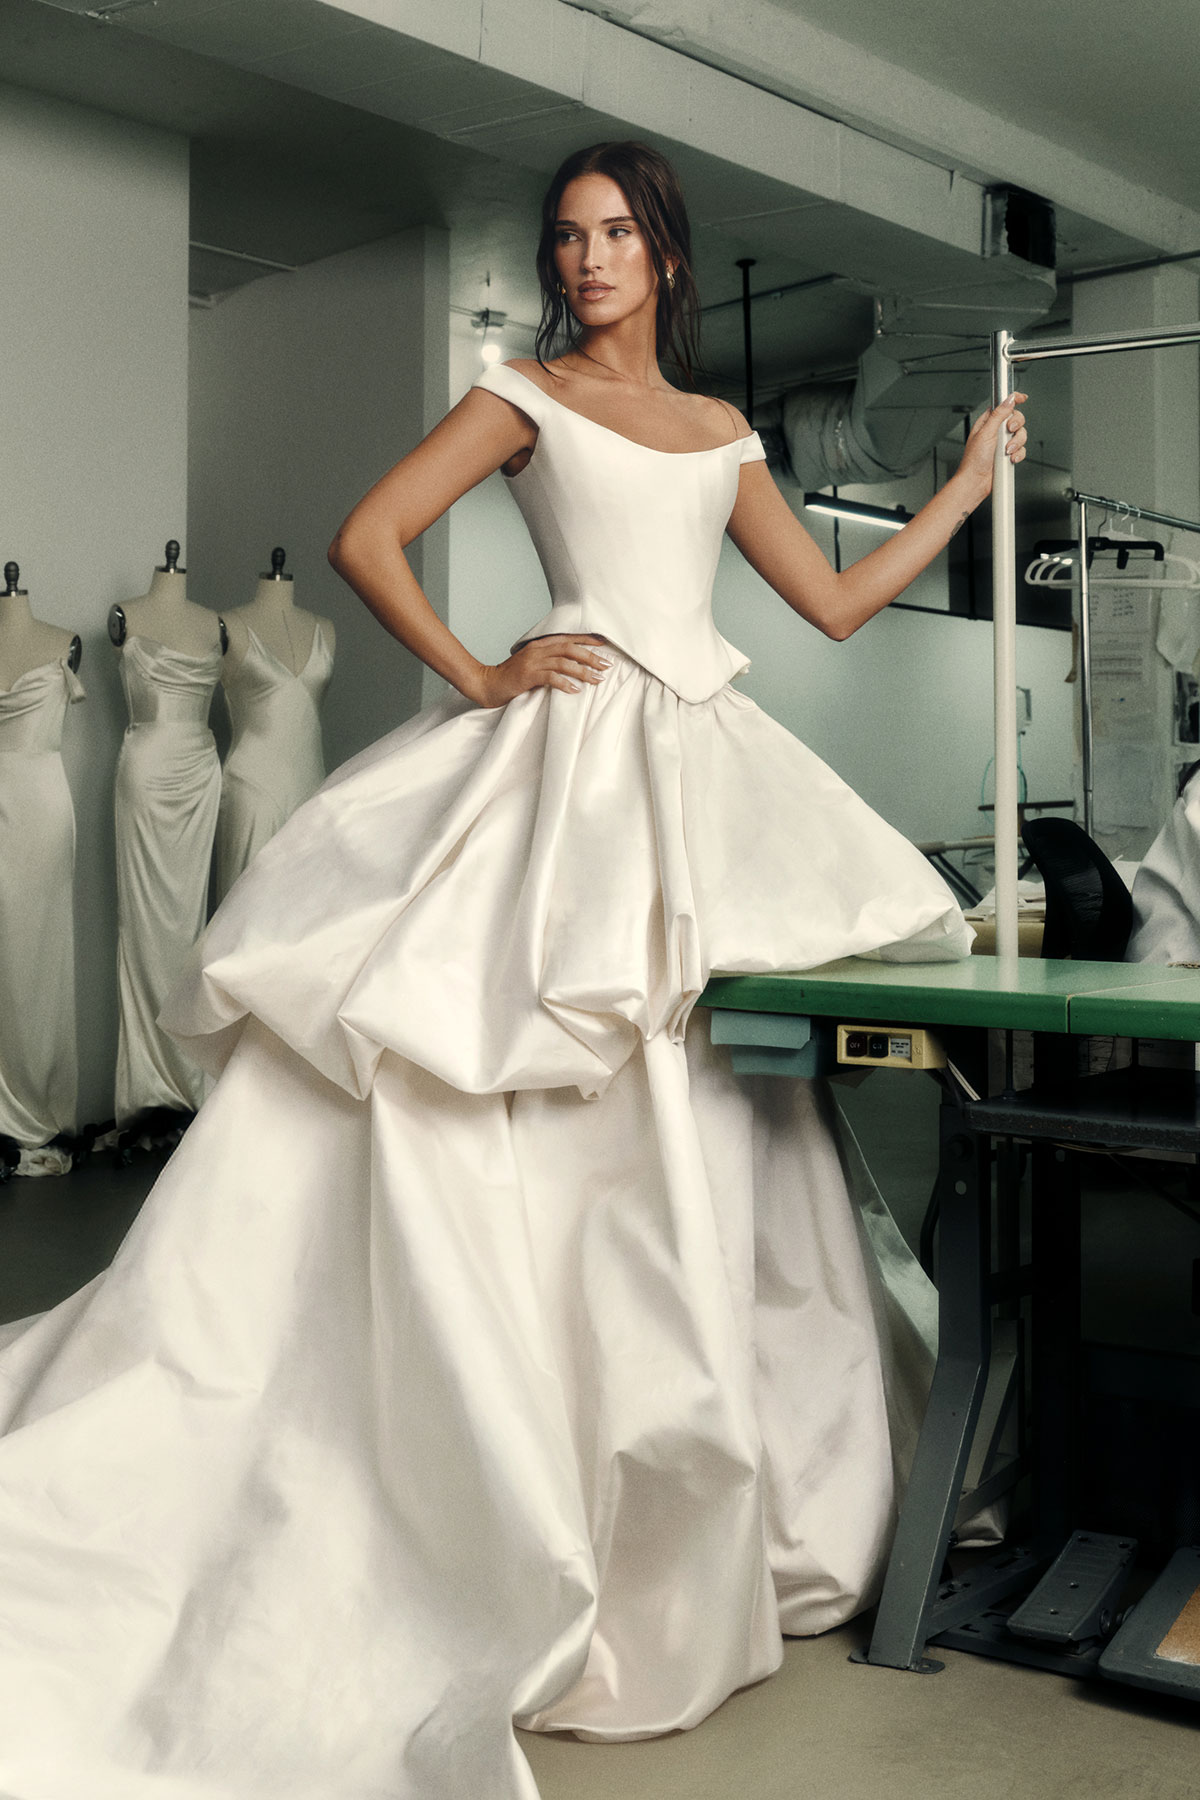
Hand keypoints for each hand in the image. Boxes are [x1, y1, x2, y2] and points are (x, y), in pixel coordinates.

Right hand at [471, 634, 611, 706]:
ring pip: (563, 662)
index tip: (604, 645)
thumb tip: (571, 667)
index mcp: (539, 645)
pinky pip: (550, 677)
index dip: (586, 640)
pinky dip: (564, 683)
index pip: (567, 638)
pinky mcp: (527, 675)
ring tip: (597, 679)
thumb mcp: (531, 665)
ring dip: (583, 671)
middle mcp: (537, 650)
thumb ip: (548, 662)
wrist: (487, 684)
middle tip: (607, 665)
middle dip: (590, 656)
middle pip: (569, 648)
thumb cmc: (511, 678)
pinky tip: (575, 690)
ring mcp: (532, 662)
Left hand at [957, 392, 1028, 499]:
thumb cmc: (974, 460)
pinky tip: (1009, 459)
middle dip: (1017, 425)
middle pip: (1016, 419)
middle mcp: (996, 431)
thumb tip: (1008, 400)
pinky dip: (1018, 454)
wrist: (976, 481)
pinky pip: (1022, 449)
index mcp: (988, 422)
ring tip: (1007, 451)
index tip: (1023, 398)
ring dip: (1016, 443)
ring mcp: (1004, 443)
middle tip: (1010, 430)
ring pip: (1021, 434)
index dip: (1014, 399)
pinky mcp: (1009, 454)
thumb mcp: (986, 433)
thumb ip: (998, 415)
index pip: (1003, 405)